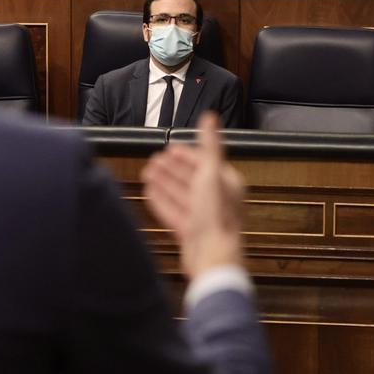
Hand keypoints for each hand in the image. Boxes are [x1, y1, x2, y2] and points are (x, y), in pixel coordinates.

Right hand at [141, 112, 245, 277]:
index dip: (186, 154)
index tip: (170, 147)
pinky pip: (171, 212)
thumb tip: (210, 118)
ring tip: (147, 172)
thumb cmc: (217, 217)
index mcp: (225, 183)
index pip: (204, 162)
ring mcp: (201, 216)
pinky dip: (160, 201)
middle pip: (190, 178)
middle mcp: (215, 199)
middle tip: (154, 159)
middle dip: (171, 168)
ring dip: (163, 182)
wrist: (211, 256)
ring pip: (179, 194)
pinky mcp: (189, 231)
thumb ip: (210, 145)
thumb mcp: (211, 173)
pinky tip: (149, 193)